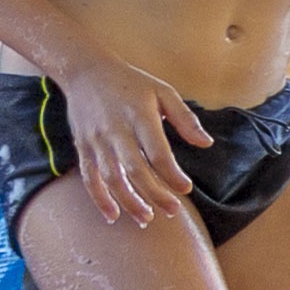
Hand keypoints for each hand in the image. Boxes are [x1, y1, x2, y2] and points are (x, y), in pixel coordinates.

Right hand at [63, 58, 208, 226]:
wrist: (86, 72)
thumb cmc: (131, 83)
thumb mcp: (163, 92)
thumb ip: (185, 118)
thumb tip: (206, 143)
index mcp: (139, 116)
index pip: (157, 152)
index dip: (172, 174)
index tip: (186, 188)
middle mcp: (116, 131)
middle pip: (135, 170)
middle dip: (154, 194)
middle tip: (172, 211)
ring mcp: (96, 141)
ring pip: (112, 178)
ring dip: (129, 202)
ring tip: (147, 218)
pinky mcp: (82, 147)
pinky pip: (90, 178)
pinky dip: (100, 199)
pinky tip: (113, 216)